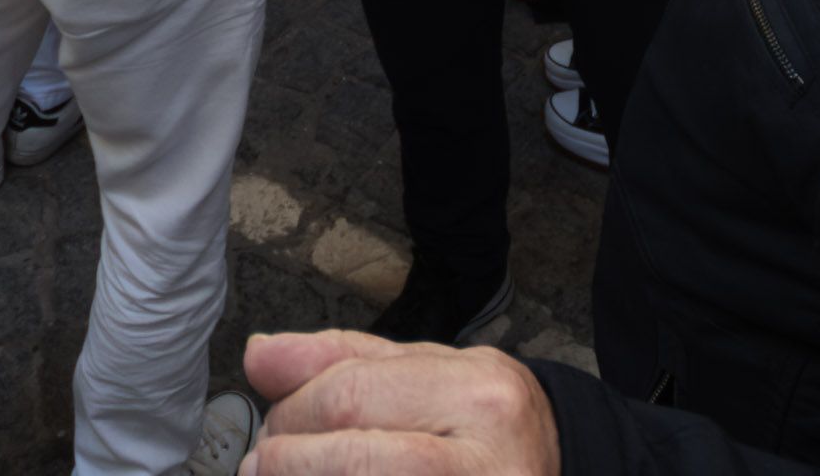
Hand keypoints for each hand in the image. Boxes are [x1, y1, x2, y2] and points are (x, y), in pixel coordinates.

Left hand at [243, 331, 559, 475]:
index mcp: (477, 395)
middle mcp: (484, 461)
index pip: (352, 392)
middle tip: (269, 465)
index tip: (272, 431)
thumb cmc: (487, 428)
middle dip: (287, 460)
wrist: (558, 472)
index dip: (291, 414)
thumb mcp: (432, 374)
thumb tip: (260, 355)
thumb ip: (345, 362)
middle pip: (348, 453)